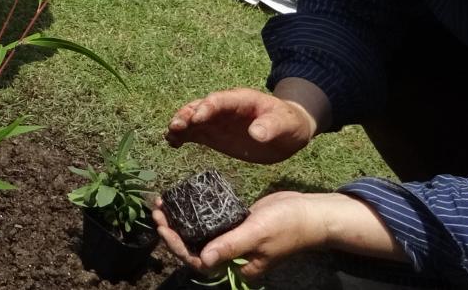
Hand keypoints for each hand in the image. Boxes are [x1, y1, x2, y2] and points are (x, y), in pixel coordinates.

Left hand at [155, 191, 327, 279]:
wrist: (311, 214)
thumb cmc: (287, 226)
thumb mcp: (256, 234)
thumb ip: (230, 246)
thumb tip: (202, 259)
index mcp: (236, 266)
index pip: (199, 261)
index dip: (177, 246)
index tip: (162, 226)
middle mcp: (232, 256)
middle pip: (195, 248)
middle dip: (173, 232)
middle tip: (156, 210)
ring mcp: (234, 240)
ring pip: (200, 235)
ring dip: (180, 222)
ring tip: (163, 205)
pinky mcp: (236, 225)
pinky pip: (210, 223)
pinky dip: (194, 214)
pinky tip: (183, 201)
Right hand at [167, 88, 316, 163]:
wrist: (287, 132)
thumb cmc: (289, 123)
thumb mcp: (285, 123)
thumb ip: (271, 126)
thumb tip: (256, 133)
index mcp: (240, 100)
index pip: (219, 100)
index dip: (207, 108)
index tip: (197, 118)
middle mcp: (223, 108)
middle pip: (200, 108)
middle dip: (187, 115)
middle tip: (175, 126)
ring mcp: (217, 121)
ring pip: (193, 120)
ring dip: (180, 125)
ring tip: (169, 135)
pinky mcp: (214, 135)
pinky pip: (195, 133)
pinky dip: (182, 137)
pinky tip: (172, 143)